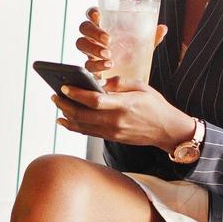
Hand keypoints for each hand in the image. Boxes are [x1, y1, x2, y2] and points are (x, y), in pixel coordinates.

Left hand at [53, 77, 196, 150]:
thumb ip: (119, 83)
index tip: (64, 86)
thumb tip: (98, 83)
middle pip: (83, 115)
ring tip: (57, 104)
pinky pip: (88, 132)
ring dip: (66, 115)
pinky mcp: (112, 138)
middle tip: (55, 94)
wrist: (167, 130)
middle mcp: (116, 121)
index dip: (77, 94)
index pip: (94, 100)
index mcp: (124, 105)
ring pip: (82, 126)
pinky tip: (64, 120)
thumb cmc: (156, 105)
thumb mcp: (142, 86)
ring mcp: (113, 132)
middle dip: (65, 104)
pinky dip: (73, 126)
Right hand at [75, 7, 170, 75]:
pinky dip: (97, 65)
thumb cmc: (133, 56)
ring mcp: (90, 51)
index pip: (92, 14)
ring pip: (81, 44)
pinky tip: (108, 66)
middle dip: (94, 32)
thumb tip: (163, 28)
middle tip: (108, 40)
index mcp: (104, 26)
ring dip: (93, 48)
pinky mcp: (90, 66)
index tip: (99, 15)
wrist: (131, 79)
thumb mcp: (143, 46)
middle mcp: (94, 37)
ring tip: (109, 55)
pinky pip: (87, 64)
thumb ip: (151, 37)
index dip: (92, 13)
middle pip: (84, 28)